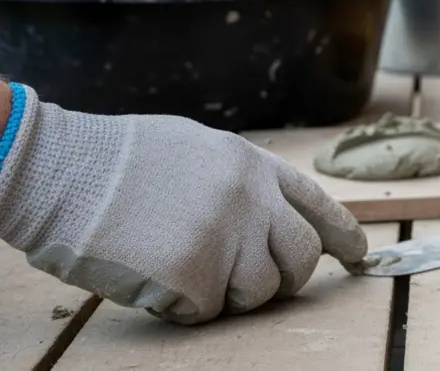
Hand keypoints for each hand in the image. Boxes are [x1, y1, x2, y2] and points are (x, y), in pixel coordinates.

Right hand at [0, 83, 367, 324]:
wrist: (63, 168)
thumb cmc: (119, 159)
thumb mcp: (199, 149)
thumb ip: (241, 180)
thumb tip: (272, 211)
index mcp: (254, 166)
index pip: (320, 206)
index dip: (343, 235)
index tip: (357, 256)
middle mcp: (252, 201)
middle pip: (302, 258)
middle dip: (288, 279)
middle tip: (257, 284)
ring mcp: (226, 238)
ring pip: (260, 292)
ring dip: (229, 295)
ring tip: (186, 270)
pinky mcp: (194, 276)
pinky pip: (207, 311)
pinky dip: (182, 306)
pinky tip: (153, 276)